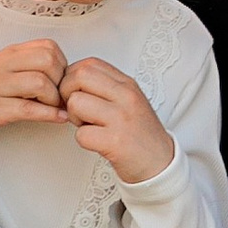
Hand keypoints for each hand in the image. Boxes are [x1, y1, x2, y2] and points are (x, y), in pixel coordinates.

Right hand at [0, 38, 70, 134]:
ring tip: (52, 108)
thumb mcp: (3, 68)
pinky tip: (59, 118)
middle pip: (48, 61)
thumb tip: (65, 75)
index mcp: (9, 53)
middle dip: (60, 80)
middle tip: (58, 95)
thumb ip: (29, 65)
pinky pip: (29, 109)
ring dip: (54, 99)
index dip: (62, 64)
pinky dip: (50, 115)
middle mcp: (3, 66)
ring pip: (40, 84)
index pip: (48, 47)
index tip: (60, 80)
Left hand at [60, 56, 172, 183]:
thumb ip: (105, 87)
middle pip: (79, 77)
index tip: (74, 92)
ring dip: (73, 117)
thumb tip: (70, 81)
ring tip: (88, 126)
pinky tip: (97, 141)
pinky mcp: (115, 142)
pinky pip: (81, 134)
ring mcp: (121, 118)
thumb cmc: (140, 134)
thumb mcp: (129, 101)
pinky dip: (83, 140)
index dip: (72, 77)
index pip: (90, 64)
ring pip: (76, 103)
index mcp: (127, 85)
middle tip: (76, 109)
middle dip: (67, 93)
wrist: (160, 162)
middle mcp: (126, 97)